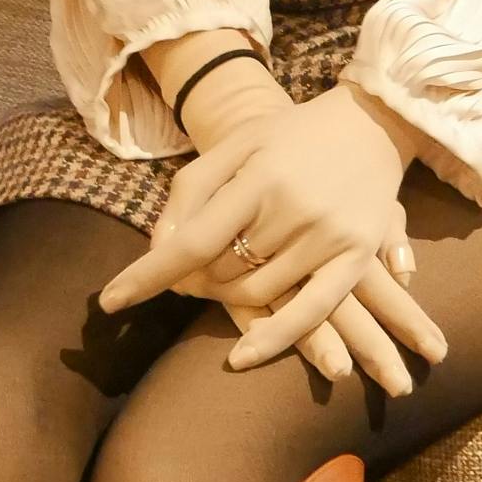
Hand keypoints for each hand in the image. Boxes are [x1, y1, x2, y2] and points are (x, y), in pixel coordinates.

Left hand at [101, 85, 449, 381]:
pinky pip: (309, 312)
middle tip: (188, 266)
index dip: (148, 275)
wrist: (371, 123)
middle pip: (220, 272)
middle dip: (192, 277)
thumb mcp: (235, 145)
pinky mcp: (355, 258)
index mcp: (259, 177)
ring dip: (225, 297)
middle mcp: (293, 209)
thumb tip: (159, 250)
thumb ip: (190, 192)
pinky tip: (241, 358)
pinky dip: (273, 339)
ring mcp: (327, 237)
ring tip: (219, 277)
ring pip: (254, 293)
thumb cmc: (290, 136)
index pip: (192, 241)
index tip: (110, 303)